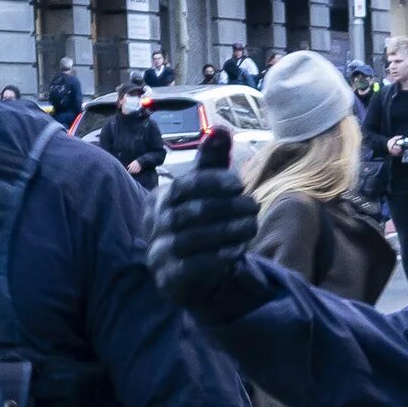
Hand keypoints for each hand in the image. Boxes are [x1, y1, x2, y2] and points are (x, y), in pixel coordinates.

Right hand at [149, 161, 259, 309]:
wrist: (188, 273)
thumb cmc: (198, 223)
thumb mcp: (205, 191)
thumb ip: (212, 162)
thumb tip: (222, 129)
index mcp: (159, 198)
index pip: (185, 185)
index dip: (213, 182)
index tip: (240, 183)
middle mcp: (153, 223)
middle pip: (192, 211)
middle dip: (228, 207)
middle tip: (254, 206)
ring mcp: (158, 251)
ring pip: (195, 238)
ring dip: (229, 230)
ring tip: (252, 226)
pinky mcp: (168, 277)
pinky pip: (194, 265)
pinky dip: (219, 256)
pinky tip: (239, 250)